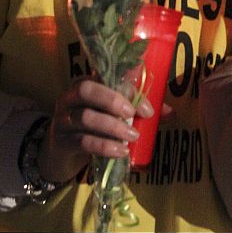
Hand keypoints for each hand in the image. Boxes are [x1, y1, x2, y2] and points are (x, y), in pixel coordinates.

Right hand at [36, 78, 154, 183]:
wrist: (61, 156)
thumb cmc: (93, 128)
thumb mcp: (114, 116)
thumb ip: (139, 110)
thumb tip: (171, 113)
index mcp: (86, 83)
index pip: (105, 76)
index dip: (128, 87)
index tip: (147, 107)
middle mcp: (70, 97)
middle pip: (87, 89)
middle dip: (113, 100)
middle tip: (132, 114)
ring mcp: (62, 119)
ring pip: (85, 117)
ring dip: (113, 126)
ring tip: (132, 137)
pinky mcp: (60, 142)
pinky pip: (82, 141)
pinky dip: (104, 146)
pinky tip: (120, 152)